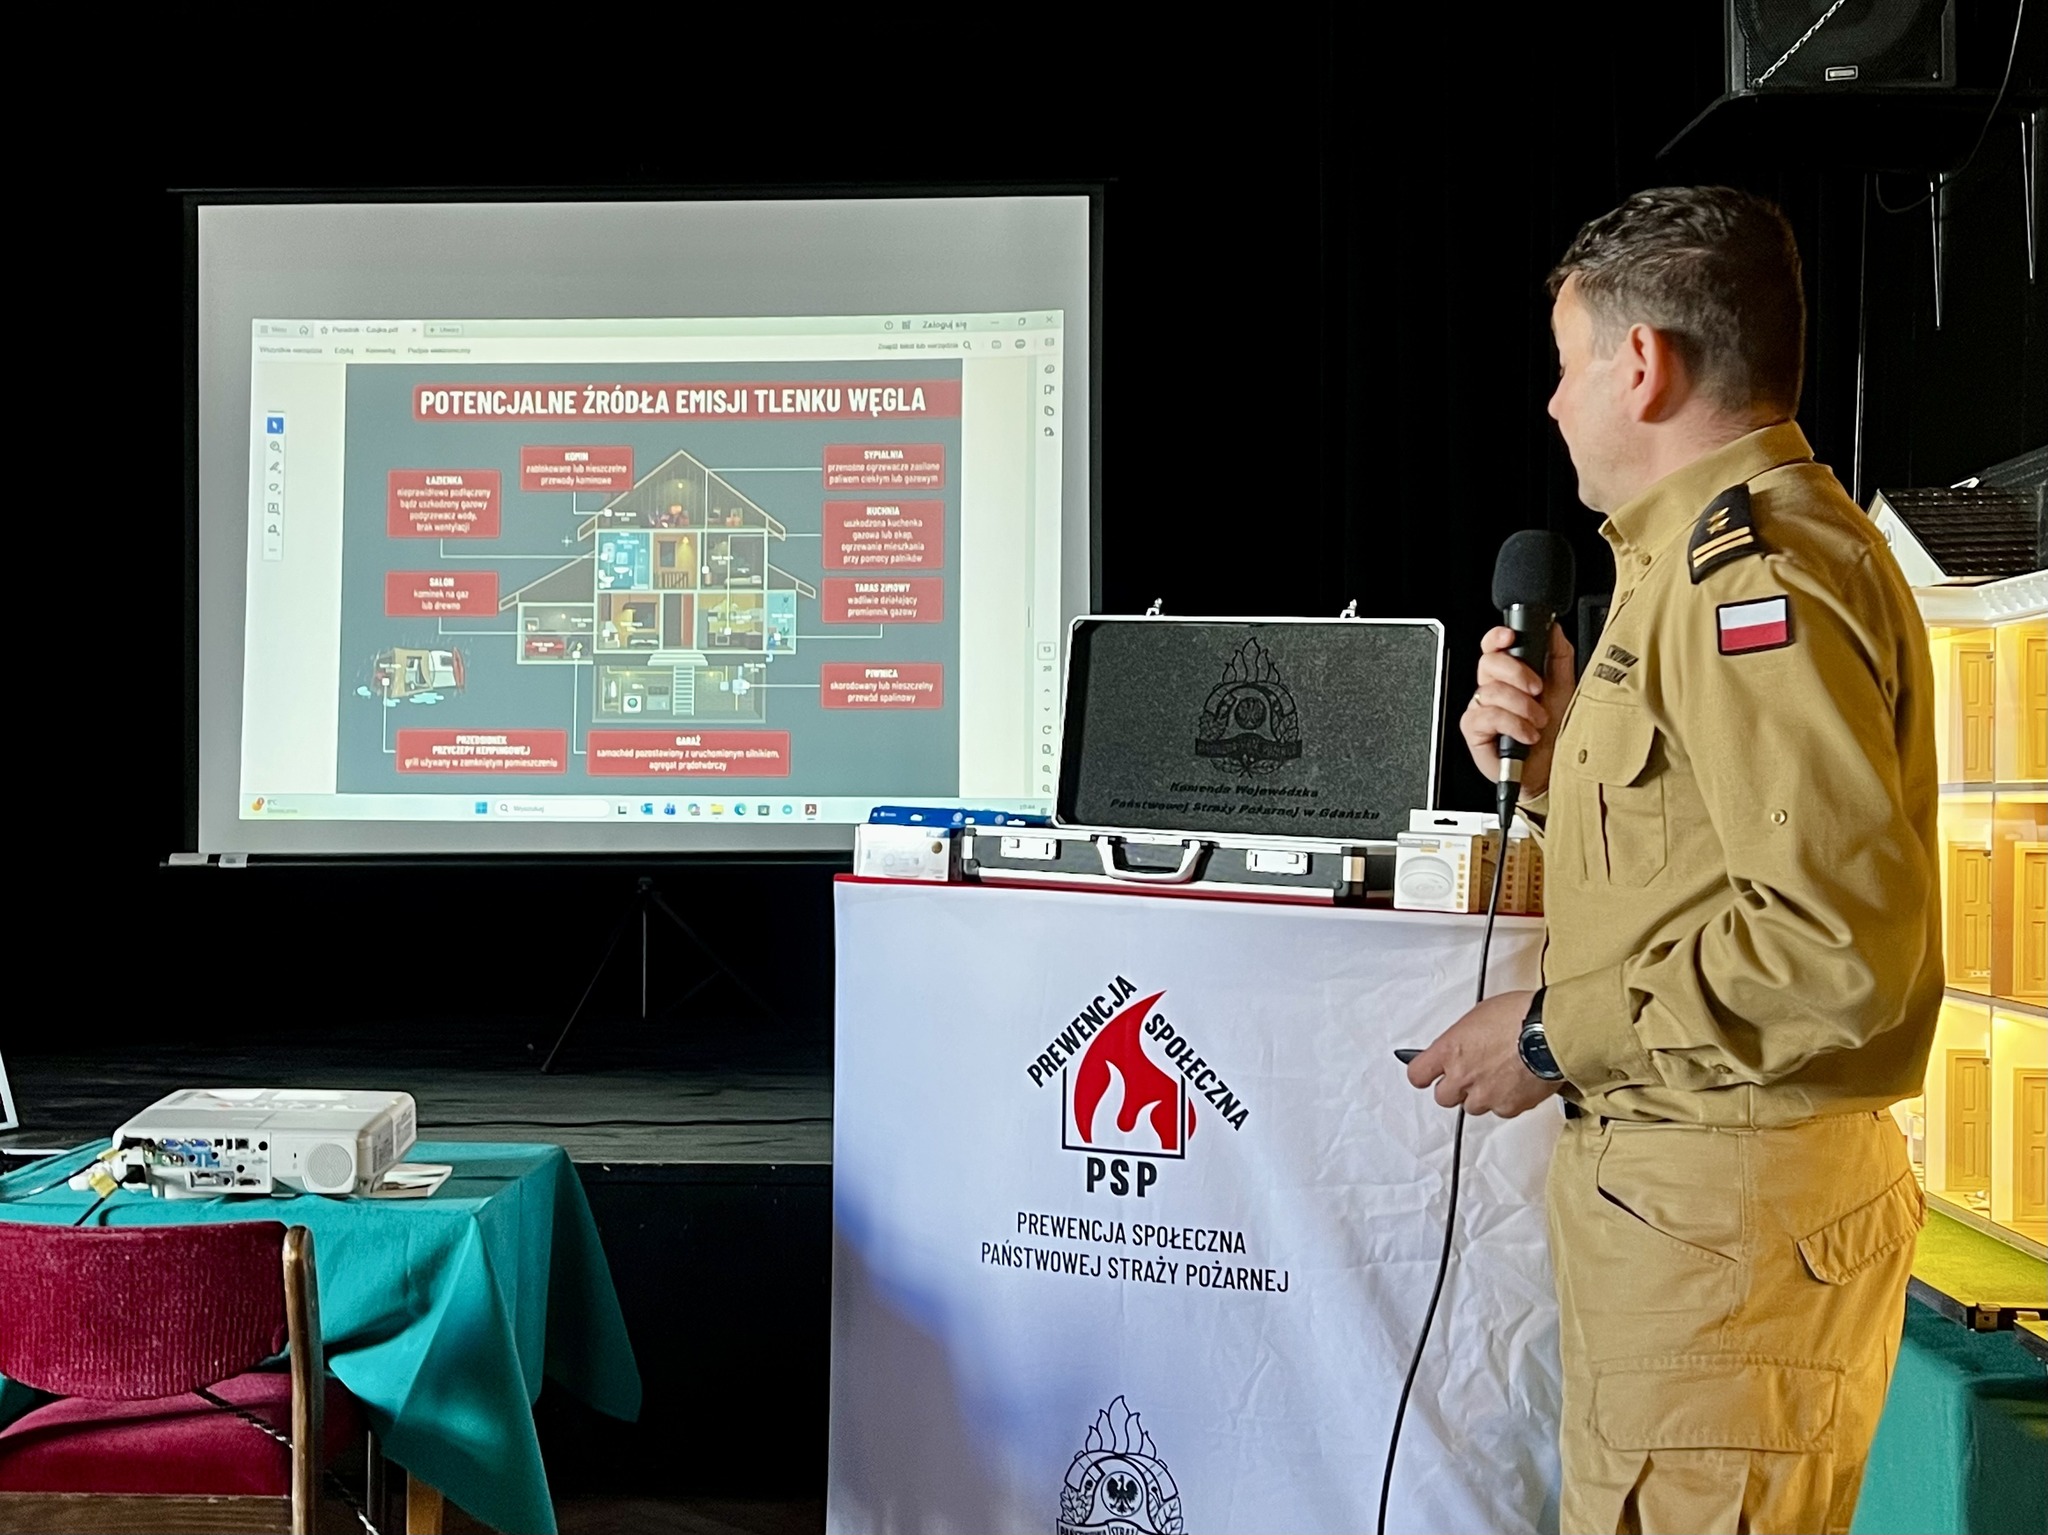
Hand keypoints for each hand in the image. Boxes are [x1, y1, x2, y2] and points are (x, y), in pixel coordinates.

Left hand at [1405, 989, 1561, 1117]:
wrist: (1552, 1032)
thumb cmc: (1520, 1016)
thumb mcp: (1479, 1015)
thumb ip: (1462, 1039)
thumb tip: (1460, 1045)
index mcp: (1449, 1051)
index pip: (1418, 1075)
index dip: (1425, 1074)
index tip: (1428, 1074)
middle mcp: (1462, 1076)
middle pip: (1444, 1097)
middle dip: (1455, 1088)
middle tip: (1471, 1074)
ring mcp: (1485, 1095)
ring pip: (1473, 1107)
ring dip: (1481, 1095)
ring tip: (1499, 1075)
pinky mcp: (1508, 1107)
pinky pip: (1501, 1110)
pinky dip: (1506, 1100)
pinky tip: (1516, 1082)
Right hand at [1459, 623, 1575, 795]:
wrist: (1553, 770)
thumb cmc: (1556, 733)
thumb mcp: (1565, 688)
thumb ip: (1559, 656)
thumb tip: (1554, 629)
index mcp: (1510, 675)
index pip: (1493, 647)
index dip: (1497, 638)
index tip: (1510, 637)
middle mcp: (1492, 689)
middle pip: (1488, 662)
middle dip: (1516, 673)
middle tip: (1537, 689)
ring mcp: (1481, 709)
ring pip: (1492, 691)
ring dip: (1522, 707)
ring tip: (1537, 722)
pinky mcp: (1474, 730)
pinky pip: (1488, 716)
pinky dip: (1512, 725)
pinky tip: (1525, 734)